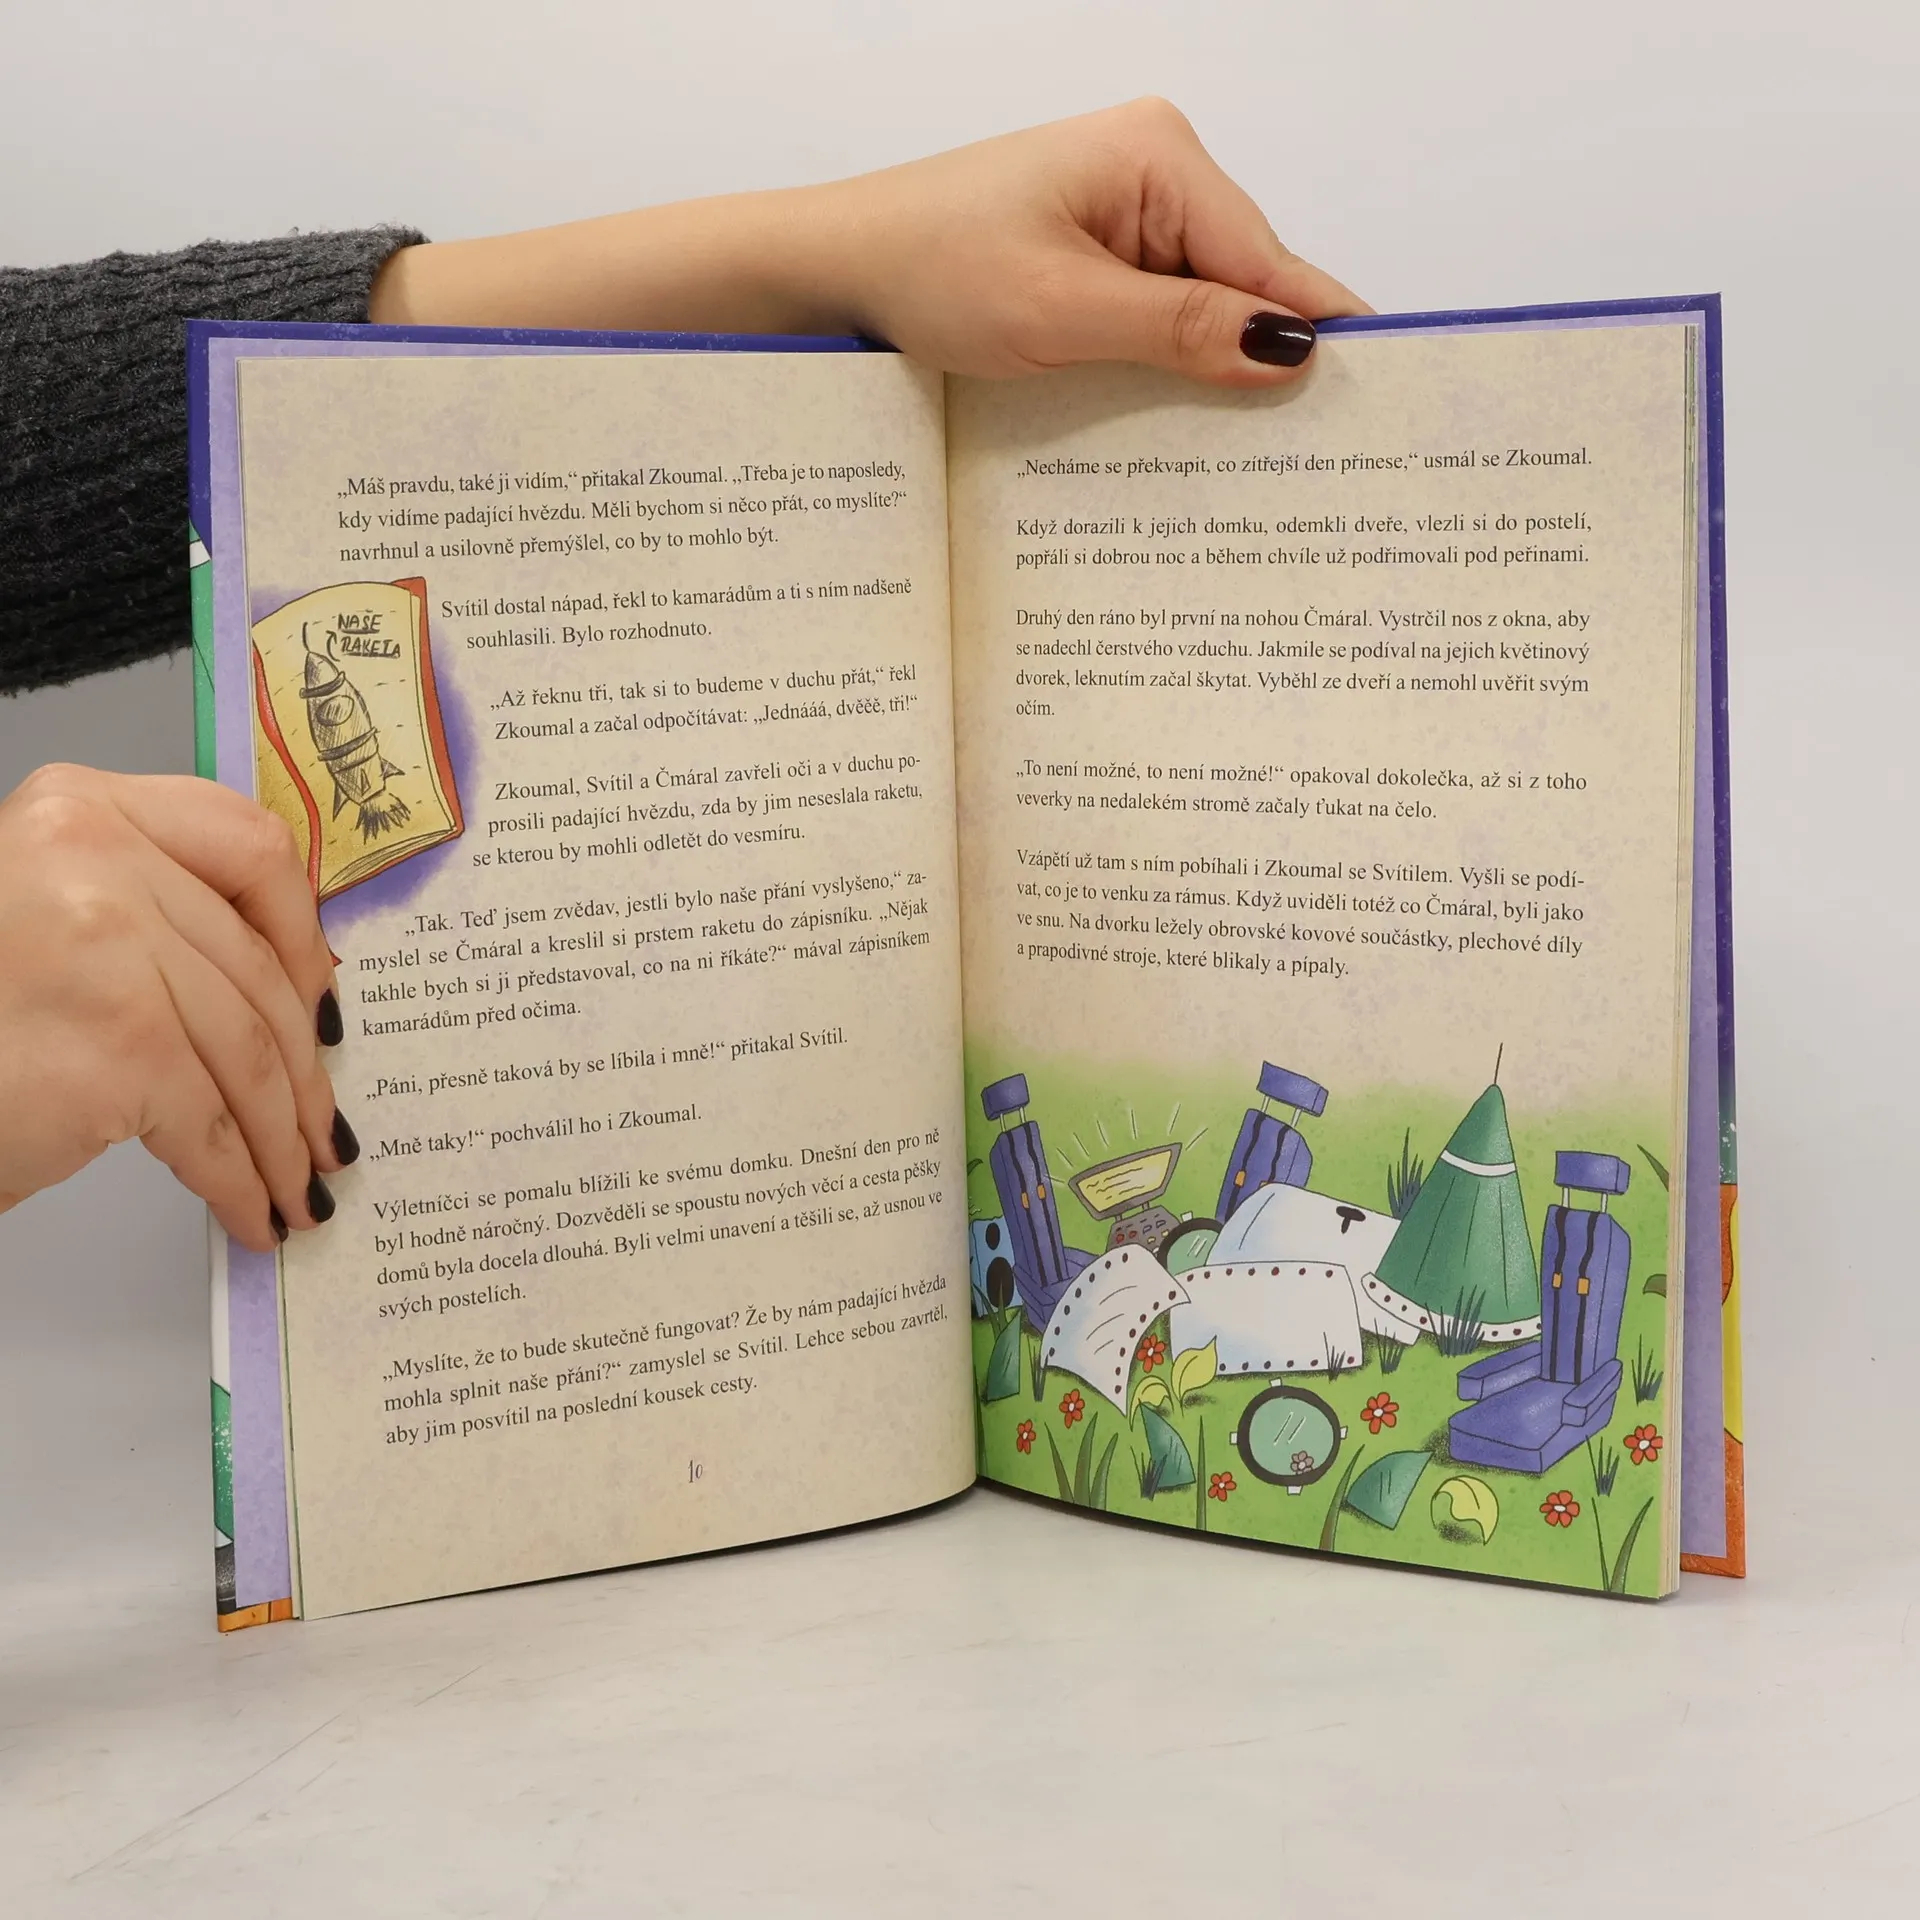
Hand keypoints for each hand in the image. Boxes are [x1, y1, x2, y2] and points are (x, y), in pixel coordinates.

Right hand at [0, 765, 352, 1250]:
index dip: (302, 937)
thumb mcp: (51, 913)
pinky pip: (209, 1124)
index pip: (250, 847)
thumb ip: (153, 912)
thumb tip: (298, 984)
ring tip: (298, 1184)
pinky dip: (241, 1178)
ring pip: (246, 1052)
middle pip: (256, 969)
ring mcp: (108, 946)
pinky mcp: (117, 1045)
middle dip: (302, 1068)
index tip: (325, 1005)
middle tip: (325, 1129)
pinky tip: (254, 1210)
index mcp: (84, 806)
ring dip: (281, 1135)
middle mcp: (95, 855)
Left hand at [370, 99, 1366, 386]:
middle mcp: (1156, 168)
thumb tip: (1291, 351)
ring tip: (1247, 459)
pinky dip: (1168, 365)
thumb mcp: (1061, 312)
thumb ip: (1182, 330)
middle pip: (1248, 282)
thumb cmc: (927, 270)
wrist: (833, 270)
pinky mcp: (1098, 250)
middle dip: (1262, 365)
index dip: (1315, 341)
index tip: (1369, 414)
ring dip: (1210, 374)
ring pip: (1207, 306)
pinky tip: (1177, 419)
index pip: (1271, 261)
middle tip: (1306, 467)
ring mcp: (1126, 209)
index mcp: (1159, 156)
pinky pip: (1162, 313)